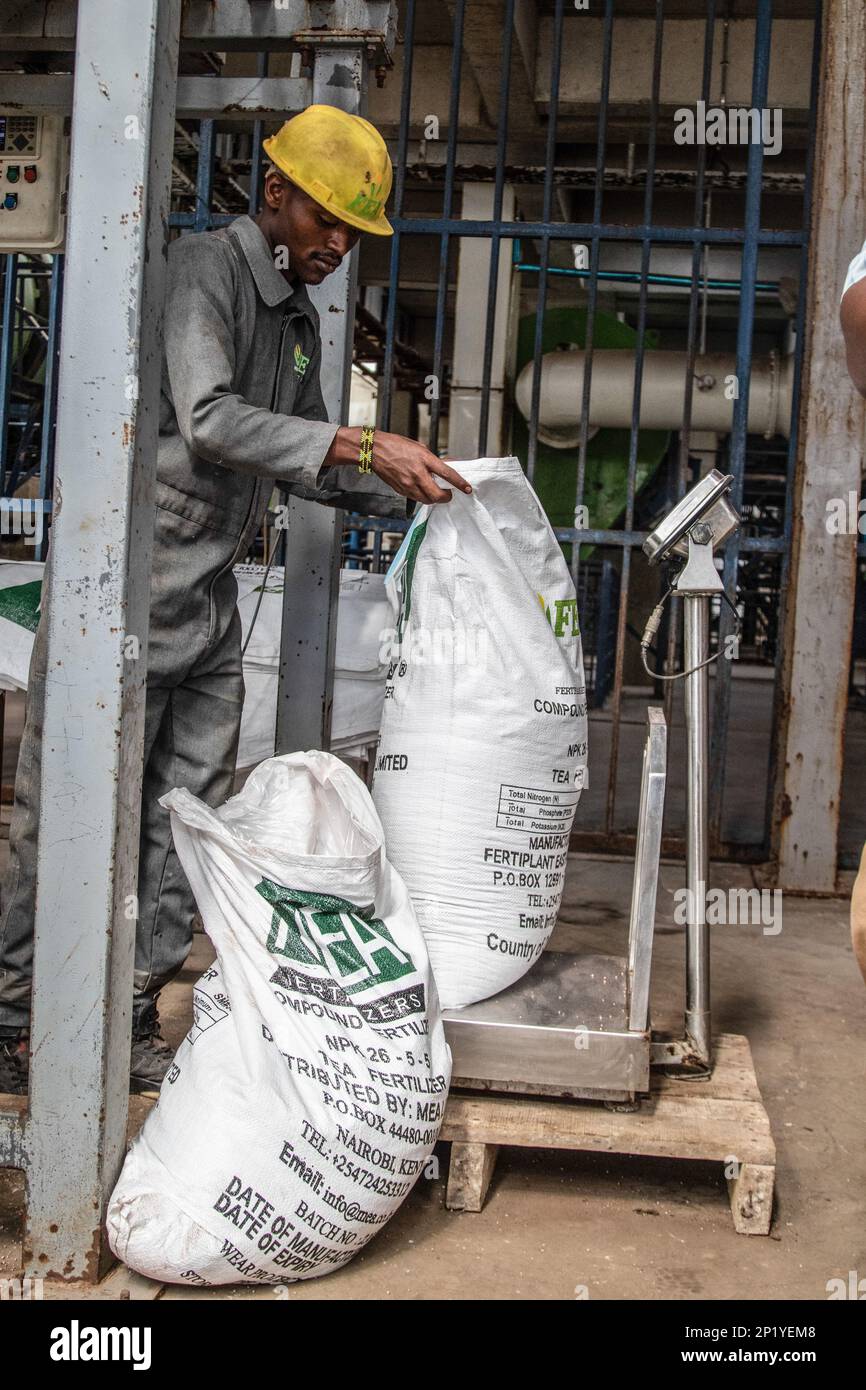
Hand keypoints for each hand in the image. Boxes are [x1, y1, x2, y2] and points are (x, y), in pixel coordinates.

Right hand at [327, 427, 471, 503]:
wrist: (374, 451)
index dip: (460, 484)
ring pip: (427, 500)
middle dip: (446, 497)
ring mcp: (408, 484)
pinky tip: (422, 489)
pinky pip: (416, 498)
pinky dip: (422, 496)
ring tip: (435, 491)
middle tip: (449, 493)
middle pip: (437, 495)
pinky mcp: (401, 490)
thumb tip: (447, 465)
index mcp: (424, 459)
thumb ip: (433, 459)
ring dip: (434, 498)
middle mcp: (417, 473)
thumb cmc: (396, 445)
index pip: (447, 474)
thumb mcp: (420, 447)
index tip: (467, 489)